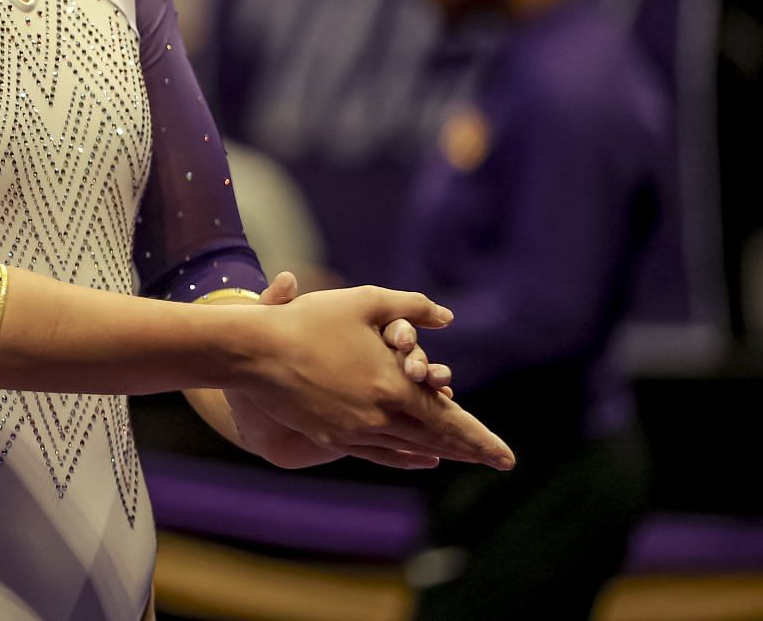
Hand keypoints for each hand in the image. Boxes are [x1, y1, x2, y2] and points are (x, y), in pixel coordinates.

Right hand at [233, 286, 513, 469]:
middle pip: (434, 440)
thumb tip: (447, 317)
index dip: (480, 439)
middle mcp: (379, 417)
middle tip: (498, 460)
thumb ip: (411, 307)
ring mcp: (354, 431)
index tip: (508, 457)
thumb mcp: (364, 302)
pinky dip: (405, 456)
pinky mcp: (332, 436)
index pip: (448, 420)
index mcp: (392, 386)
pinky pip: (378, 452)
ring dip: (440, 452)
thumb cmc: (309, 320)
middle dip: (469, 450)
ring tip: (464, 456)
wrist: (254, 352)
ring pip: (408, 448)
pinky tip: (420, 456)